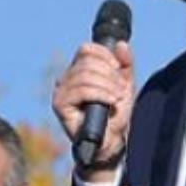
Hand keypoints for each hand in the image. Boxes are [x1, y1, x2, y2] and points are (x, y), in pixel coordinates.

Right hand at [52, 41, 137, 177]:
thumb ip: (125, 64)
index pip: (86, 49)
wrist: (110, 141)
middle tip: (121, 90)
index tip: (118, 69)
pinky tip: (110, 103)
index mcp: (78, 70)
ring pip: (85, 75)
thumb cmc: (115, 114)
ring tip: (117, 98)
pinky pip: (82, 90)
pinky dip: (101, 95)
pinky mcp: (60, 104)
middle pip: (87, 62)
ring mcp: (61, 91)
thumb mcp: (124, 85)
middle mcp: (66, 78)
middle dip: (110, 75)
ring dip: (108, 86)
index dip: (105, 56)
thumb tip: (121, 44)